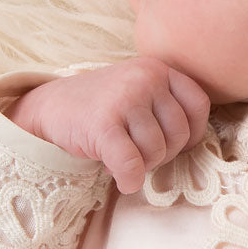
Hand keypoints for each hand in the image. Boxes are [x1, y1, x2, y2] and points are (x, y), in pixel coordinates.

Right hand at [7, 58, 211, 193]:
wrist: (48, 109)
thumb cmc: (103, 108)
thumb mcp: (141, 92)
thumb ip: (169, 106)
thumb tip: (200, 144)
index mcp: (159, 69)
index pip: (199, 106)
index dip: (192, 133)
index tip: (173, 144)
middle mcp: (145, 78)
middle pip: (180, 134)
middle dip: (163, 154)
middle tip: (138, 153)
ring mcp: (124, 98)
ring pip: (157, 151)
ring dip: (141, 165)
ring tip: (121, 156)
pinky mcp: (103, 124)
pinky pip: (131, 164)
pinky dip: (129, 179)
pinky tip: (121, 179)